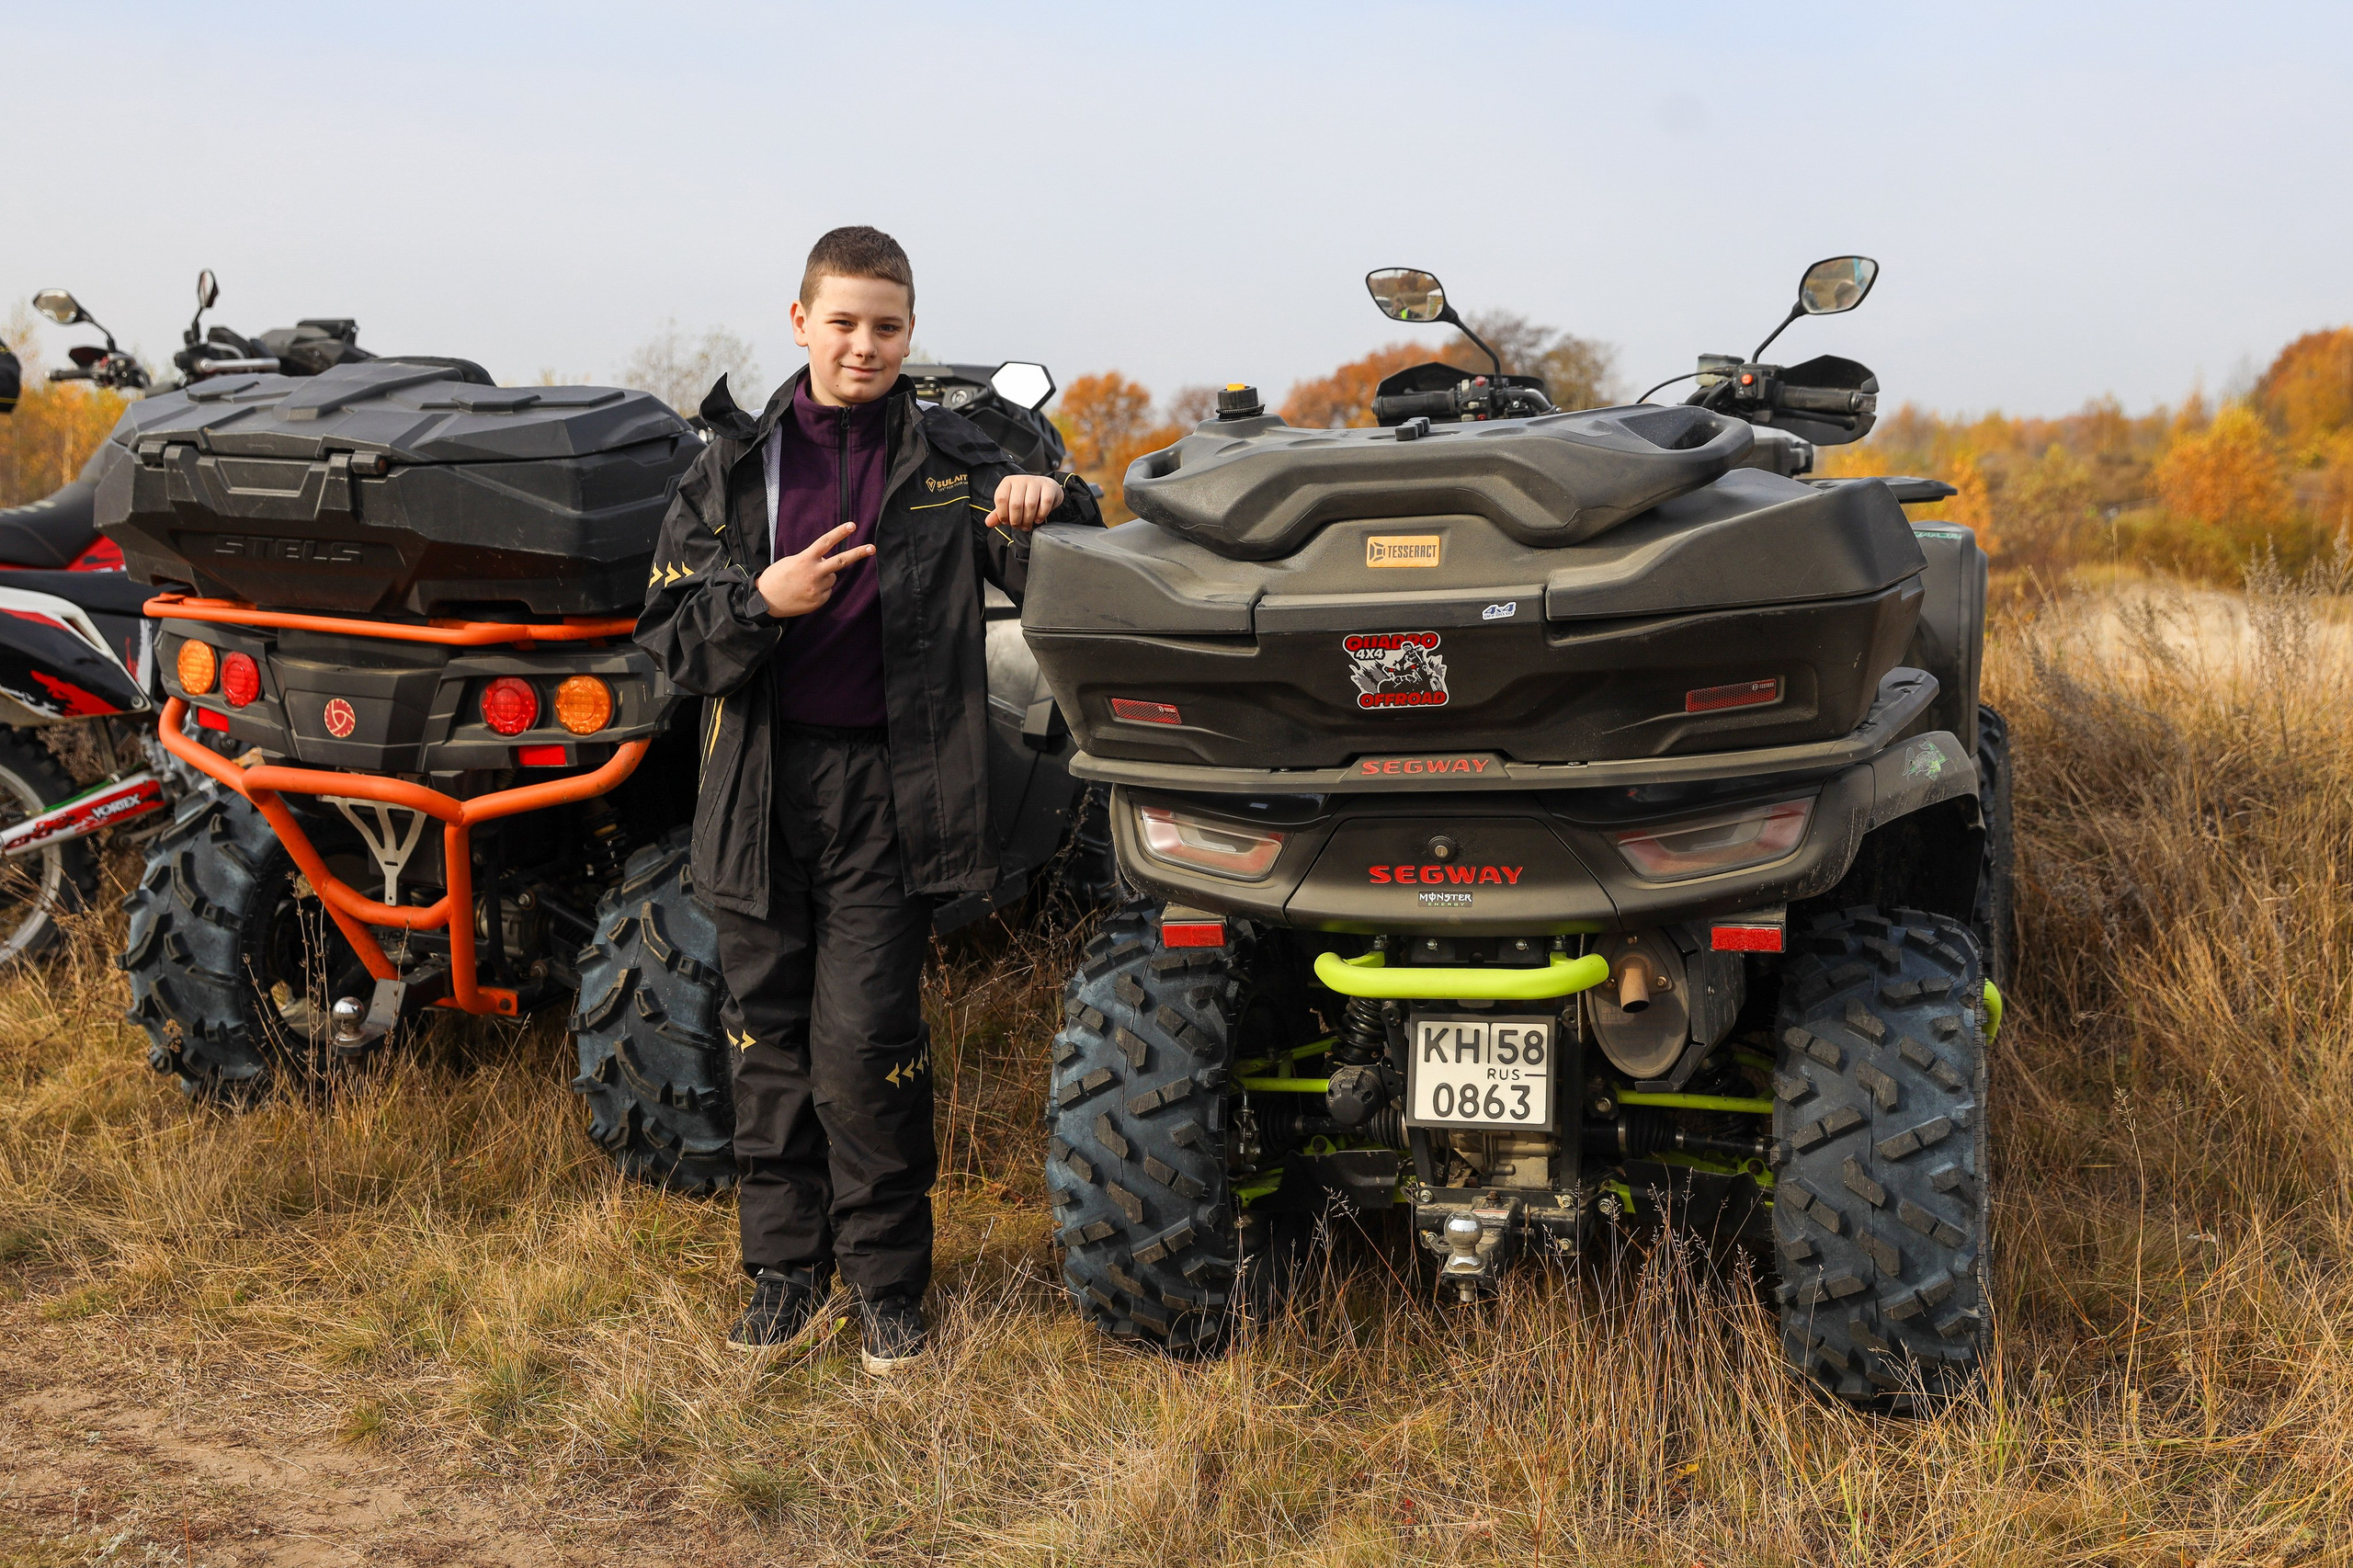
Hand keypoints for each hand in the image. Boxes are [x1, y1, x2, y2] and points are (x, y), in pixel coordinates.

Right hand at [756, 522, 874, 616]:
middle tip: (872, 548)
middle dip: (858, 553)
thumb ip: (810, 559)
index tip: (852, 525)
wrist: (765, 601)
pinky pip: (827, 591)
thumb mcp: (791, 561)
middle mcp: (814, 573)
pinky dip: (820, 591)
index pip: (825, 542)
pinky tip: (805, 592)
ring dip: (824, 577)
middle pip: (841, 561)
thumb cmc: (776, 577)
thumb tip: (826, 562)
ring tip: (805, 582)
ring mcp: (817, 588)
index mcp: (805, 559)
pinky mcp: (818, 601)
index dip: (839, 533)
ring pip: (831, 578)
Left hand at [985, 473, 1062, 530]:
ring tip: (1028, 525)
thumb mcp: (1010, 504)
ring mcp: (1036, 482)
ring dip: (1028, 520)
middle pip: (1015, 504)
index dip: (1003, 515)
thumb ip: (999, 514)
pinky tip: (1038, 519)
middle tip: (1019, 526)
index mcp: (1008, 482)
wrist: (1047, 489)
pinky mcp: (1049, 487)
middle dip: (1016, 520)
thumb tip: (988, 522)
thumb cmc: (1026, 497)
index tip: (1007, 522)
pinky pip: (1045, 503)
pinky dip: (1041, 515)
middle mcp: (1021, 480)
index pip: (1001, 499)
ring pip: (1030, 505)